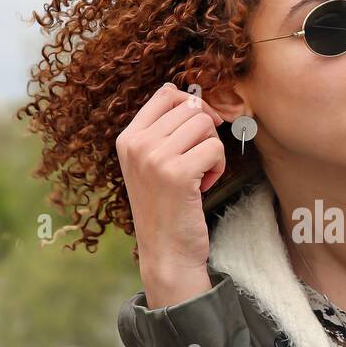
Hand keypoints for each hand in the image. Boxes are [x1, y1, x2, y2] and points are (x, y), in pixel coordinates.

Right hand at [116, 83, 226, 306]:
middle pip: (191, 108)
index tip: (200, 130)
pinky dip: (218, 167)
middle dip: (205, 134)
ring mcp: (155, 158)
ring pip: (205, 125)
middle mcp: (137, 144)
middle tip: (198, 162)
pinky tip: (204, 186)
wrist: (165, 252)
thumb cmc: (166, 208)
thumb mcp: (151, 165)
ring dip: (212, 150)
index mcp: (127, 138)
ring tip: (200, 175)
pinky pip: (214, 149)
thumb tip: (190, 96)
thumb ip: (163, 131)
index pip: (166, 94)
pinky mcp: (177, 173)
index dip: (193, 105)